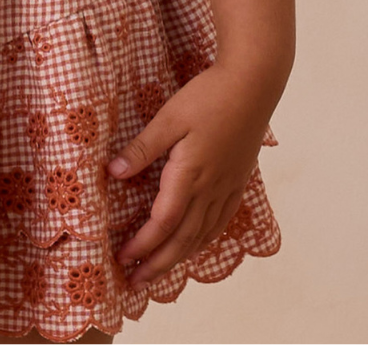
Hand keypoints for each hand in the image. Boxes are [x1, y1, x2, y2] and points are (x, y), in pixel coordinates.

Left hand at [105, 61, 276, 288]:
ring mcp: (228, 187)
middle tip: (136, 283)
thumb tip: (114, 173)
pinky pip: (220, 222)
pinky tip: (195, 244)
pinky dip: (203, 240)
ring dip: (179, 257)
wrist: (254, 84)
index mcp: (190, 174)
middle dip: (158, 264)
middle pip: (183, 240)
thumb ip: (142, 148)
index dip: (142, 245)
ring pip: (202, 236)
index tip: (122, 259)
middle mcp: (211, 189)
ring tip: (159, 270)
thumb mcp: (169, 117)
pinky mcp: (239, 181)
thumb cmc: (209, 96)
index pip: (163, 223)